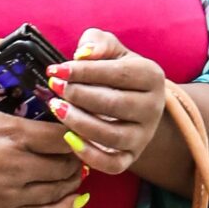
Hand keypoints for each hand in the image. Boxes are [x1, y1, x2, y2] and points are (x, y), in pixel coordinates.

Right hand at [0, 37, 85, 207]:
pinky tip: (70, 199)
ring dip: (70, 178)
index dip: (74, 127)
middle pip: (67, 163)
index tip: (71, 122)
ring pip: (60, 190)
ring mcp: (9, 195)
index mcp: (11, 134)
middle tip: (72, 144)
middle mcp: (16, 167)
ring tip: (70, 167)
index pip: (64, 134)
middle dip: (74, 153)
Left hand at [44, 30, 168, 175]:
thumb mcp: (110, 49)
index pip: (118, 74)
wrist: (132, 100)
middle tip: (55, 87)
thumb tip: (83, 54)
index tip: (56, 70)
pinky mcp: (131, 157)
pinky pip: (113, 164)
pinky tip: (69, 138)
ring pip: (112, 136)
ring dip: (79, 122)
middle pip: (115, 104)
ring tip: (57, 108)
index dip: (84, 72)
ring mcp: (144, 135)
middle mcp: (153, 108)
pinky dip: (89, 155)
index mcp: (152, 76)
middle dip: (79, 95)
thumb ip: (97, 43)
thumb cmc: (115, 71)